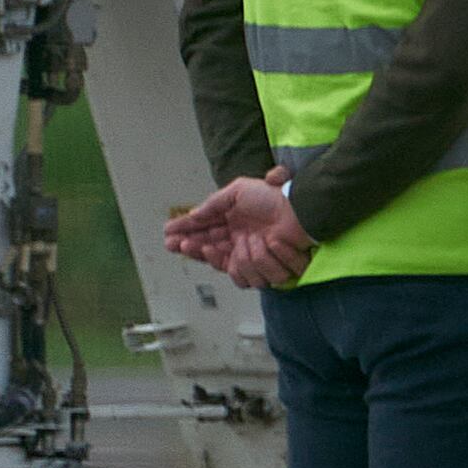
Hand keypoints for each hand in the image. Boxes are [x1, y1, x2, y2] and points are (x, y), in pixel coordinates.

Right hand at [164, 177, 311, 288]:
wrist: (299, 210)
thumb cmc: (273, 198)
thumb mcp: (238, 191)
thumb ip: (214, 203)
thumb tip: (193, 216)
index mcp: (231, 225)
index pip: (202, 233)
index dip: (185, 235)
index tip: (168, 235)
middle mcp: (237, 242)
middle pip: (207, 253)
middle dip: (192, 248)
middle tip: (179, 244)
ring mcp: (250, 257)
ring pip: (226, 265)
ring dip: (233, 253)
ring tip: (241, 240)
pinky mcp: (263, 269)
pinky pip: (247, 276)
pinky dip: (251, 262)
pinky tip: (251, 249)